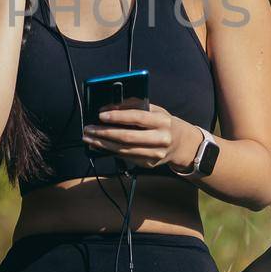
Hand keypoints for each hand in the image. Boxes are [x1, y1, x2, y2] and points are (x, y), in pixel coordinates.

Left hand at [80, 98, 195, 171]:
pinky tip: (98, 146)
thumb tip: (110, 107)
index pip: (137, 118)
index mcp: (162, 121)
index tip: (100, 115)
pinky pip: (126, 157)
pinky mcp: (149, 164)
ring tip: (88, 138)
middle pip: (127, 137)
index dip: (117, 117)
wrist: (182, 144)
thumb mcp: (156, 111)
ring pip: (124, 150)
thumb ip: (136, 108)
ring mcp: (155, 154)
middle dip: (104, 133)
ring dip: (102, 145)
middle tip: (88, 129)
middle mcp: (160, 139)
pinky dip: (110, 151)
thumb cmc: (163, 123)